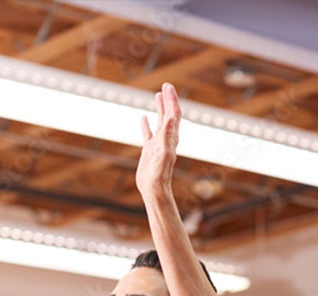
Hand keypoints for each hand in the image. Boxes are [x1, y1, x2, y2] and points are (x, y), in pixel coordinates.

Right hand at [136, 82, 180, 199]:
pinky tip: (143, 118)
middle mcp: (166, 138)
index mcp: (171, 137)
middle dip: (168, 99)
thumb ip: (168, 134)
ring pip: (160, 121)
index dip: (172, 99)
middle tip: (166, 85)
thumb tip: (173, 117)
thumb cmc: (159, 173)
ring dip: (160, 108)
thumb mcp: (163, 152)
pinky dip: (146, 124)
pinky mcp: (150, 150)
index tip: (168, 86)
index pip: (174, 113)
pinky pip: (148, 133)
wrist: (154, 188)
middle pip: (169, 114)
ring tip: (158, 95)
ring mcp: (158, 143)